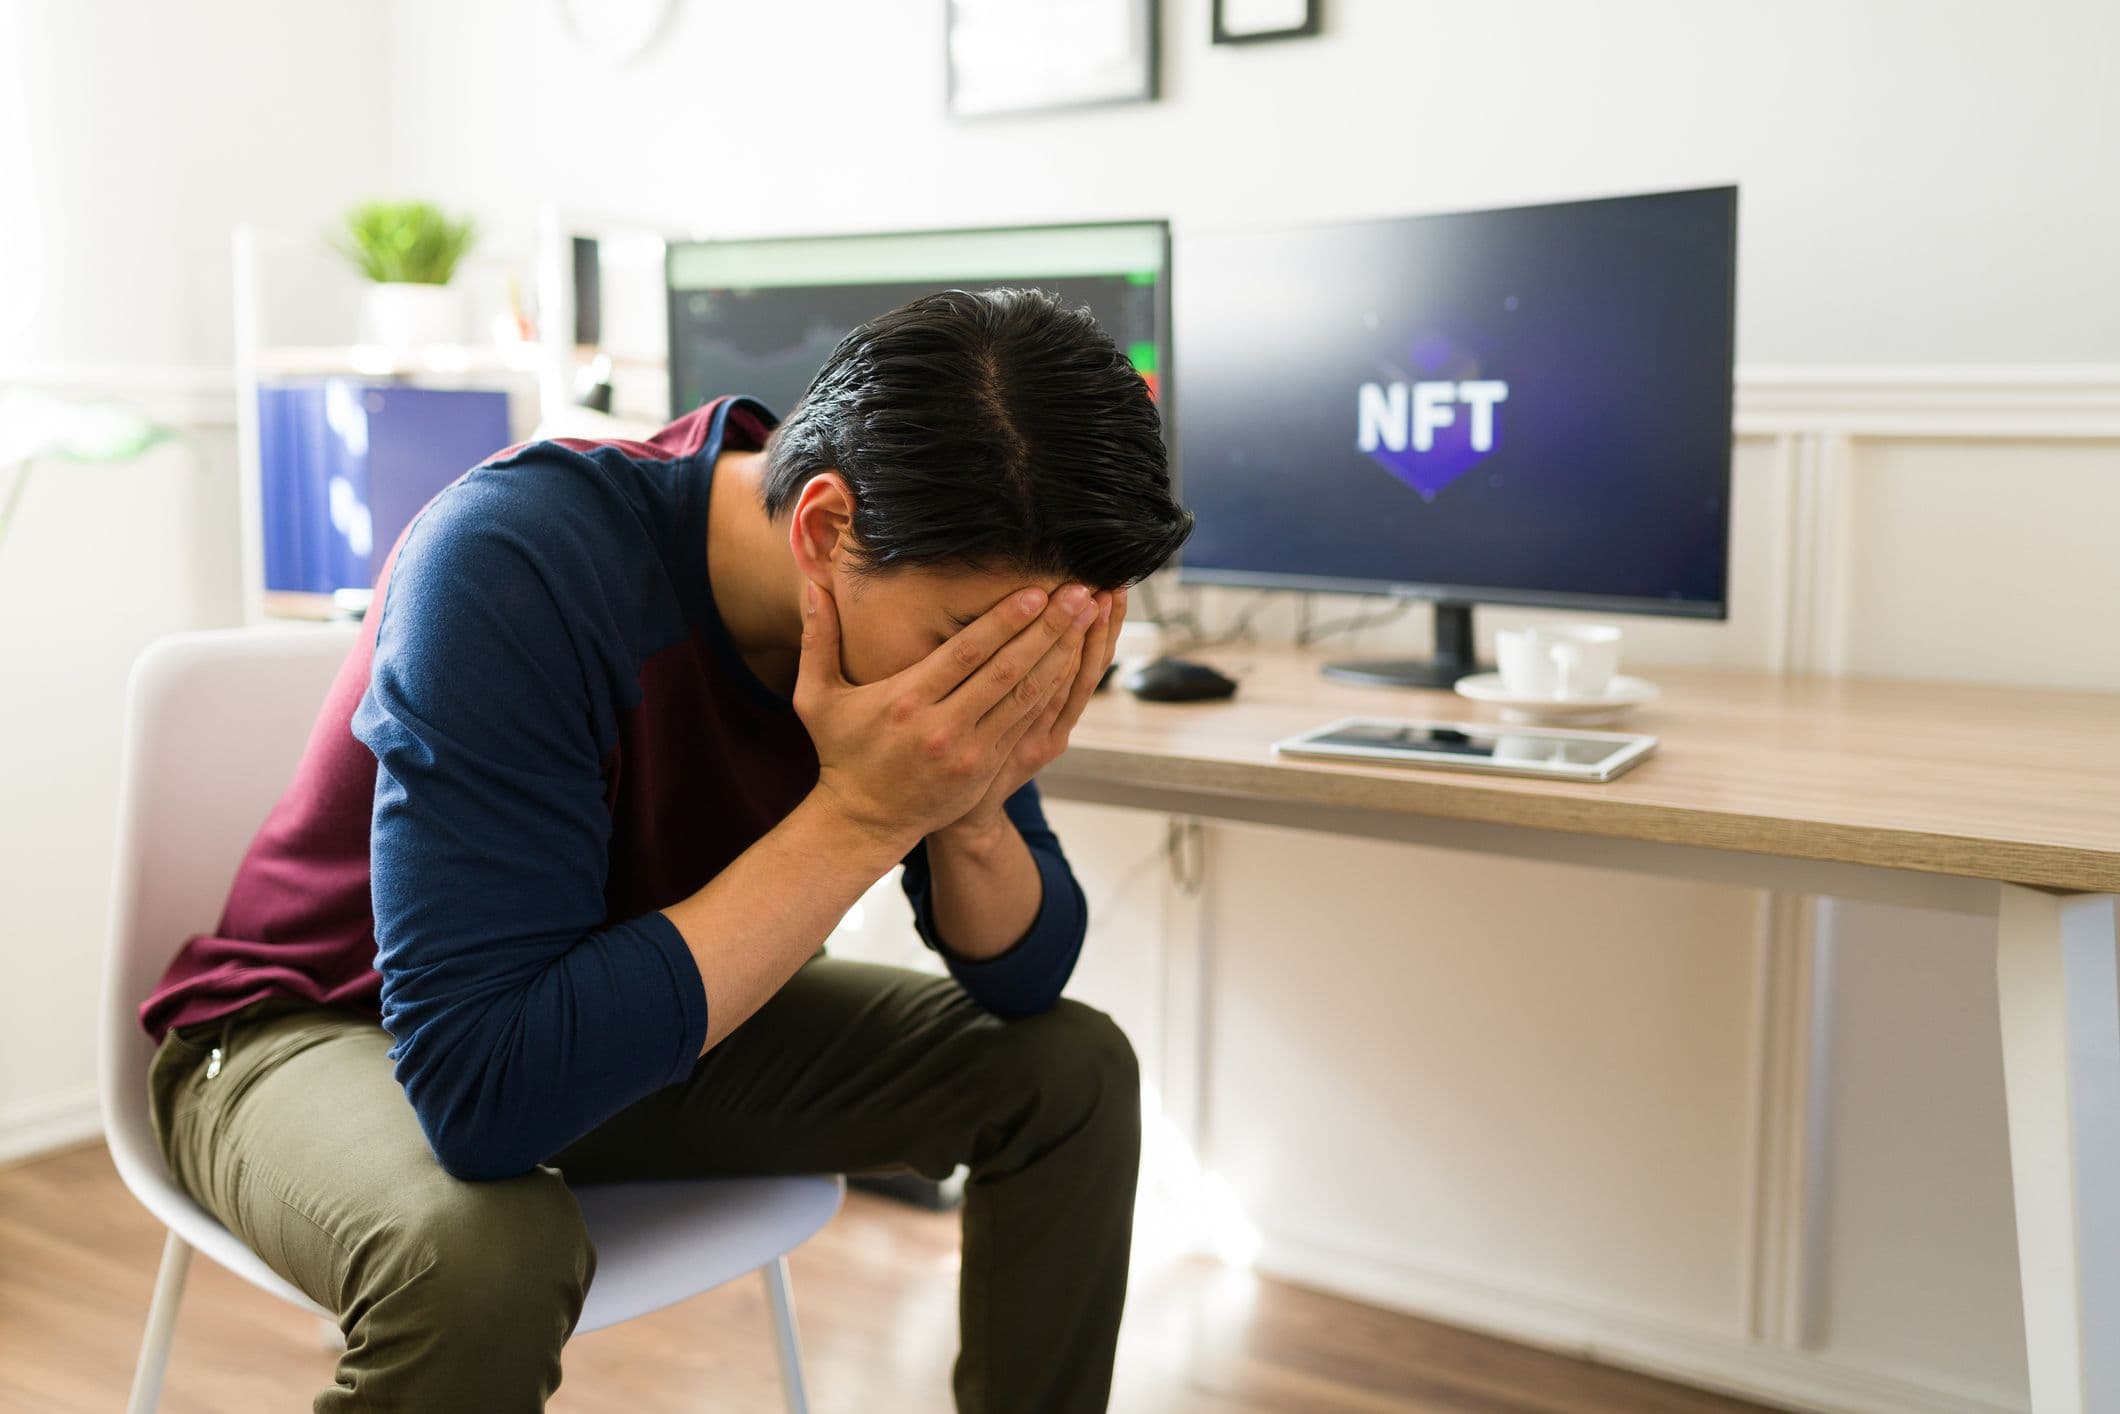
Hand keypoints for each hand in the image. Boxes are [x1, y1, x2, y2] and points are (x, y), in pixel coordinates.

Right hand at [795, 576, 1103, 851]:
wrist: (864, 820)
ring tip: (1087, 618)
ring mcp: (970, 752)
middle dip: (1047, 629)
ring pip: (1025, 696)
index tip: (1035, 592)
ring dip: (1060, 655)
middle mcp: (942, 728)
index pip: (965, 654)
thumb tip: (812, 584)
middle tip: (1078, 594)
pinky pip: (1026, 722)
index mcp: (906, 703)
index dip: (1004, 622)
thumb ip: (817, 638)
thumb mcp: (817, 697)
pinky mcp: (986, 768)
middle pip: (1005, 670)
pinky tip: (1073, 660)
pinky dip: (1052, 690)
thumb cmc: (843, 752)